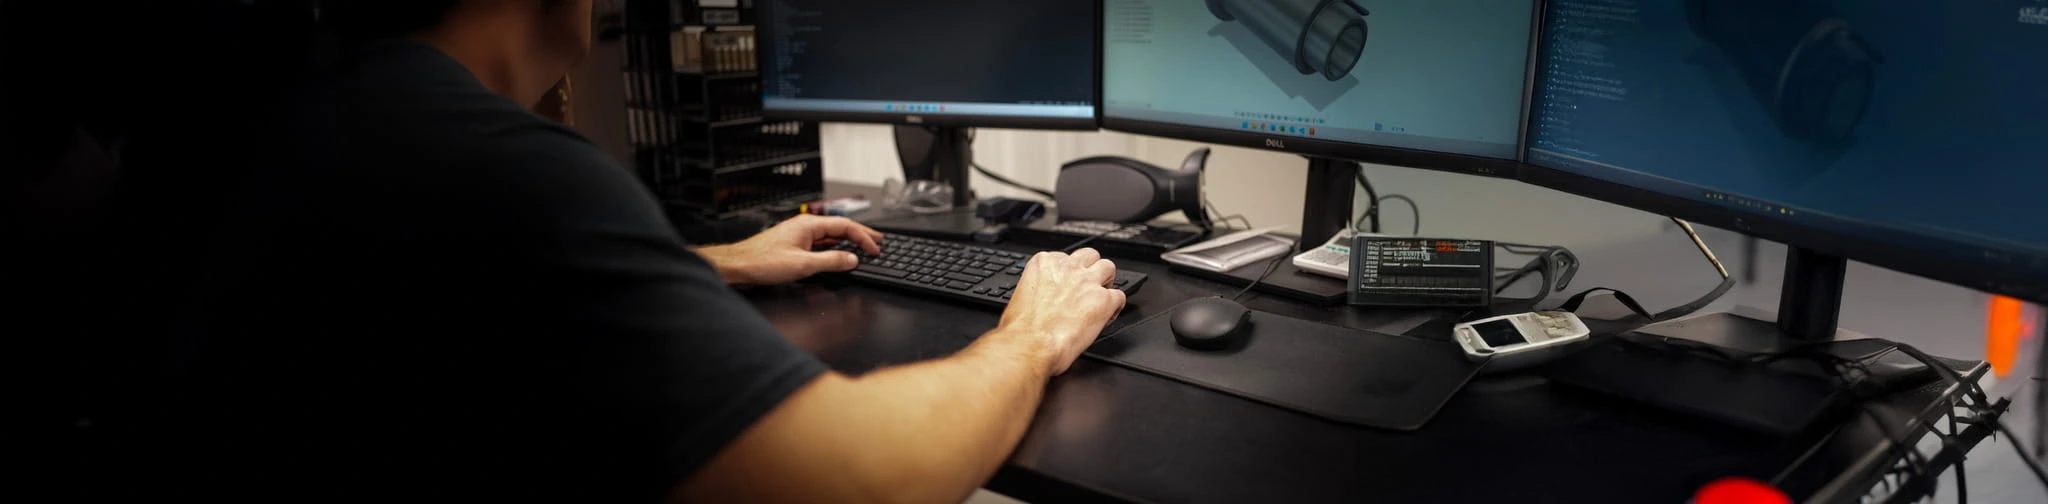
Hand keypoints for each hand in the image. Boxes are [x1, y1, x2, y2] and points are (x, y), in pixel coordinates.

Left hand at [696, 215, 883, 285]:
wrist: (736, 265)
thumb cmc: (761, 262)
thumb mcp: (803, 265)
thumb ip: (831, 261)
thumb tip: (851, 259)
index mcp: (808, 225)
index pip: (845, 226)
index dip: (864, 237)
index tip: (875, 248)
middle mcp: (804, 227)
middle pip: (839, 227)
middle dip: (860, 234)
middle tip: (878, 241)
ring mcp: (798, 236)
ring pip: (829, 236)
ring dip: (847, 242)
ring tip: (863, 247)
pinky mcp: (792, 246)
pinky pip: (819, 243)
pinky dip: (833, 248)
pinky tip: (838, 255)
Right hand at [995, 248, 1126, 375]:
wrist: (1031, 344)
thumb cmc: (1021, 328)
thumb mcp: (1020, 296)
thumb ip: (1036, 289)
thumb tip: (1041, 299)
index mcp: (1044, 264)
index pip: (1065, 258)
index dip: (1069, 274)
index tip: (1068, 286)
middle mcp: (1067, 268)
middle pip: (1090, 255)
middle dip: (1091, 269)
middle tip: (1088, 287)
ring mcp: (1088, 282)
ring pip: (1108, 267)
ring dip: (1106, 281)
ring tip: (1100, 298)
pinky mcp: (1103, 300)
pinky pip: (1120, 296)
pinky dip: (1115, 307)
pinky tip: (1107, 317)